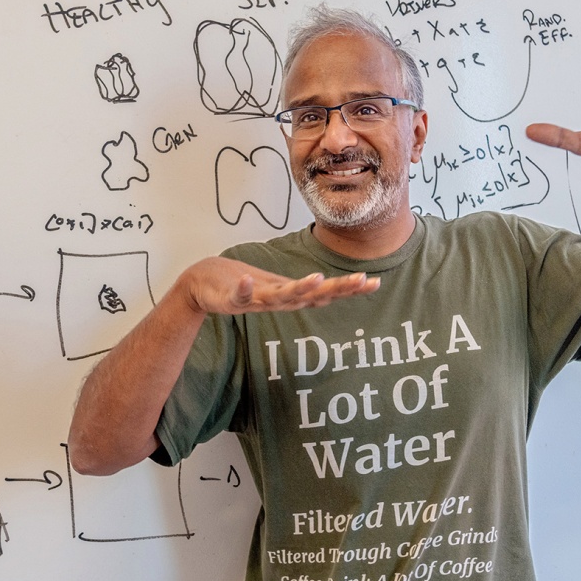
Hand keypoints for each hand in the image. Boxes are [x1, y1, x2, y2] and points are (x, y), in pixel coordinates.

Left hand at [179, 256, 379, 314]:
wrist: (206, 284)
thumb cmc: (247, 284)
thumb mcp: (281, 287)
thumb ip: (304, 291)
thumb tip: (333, 288)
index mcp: (292, 295)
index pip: (326, 292)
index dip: (350, 289)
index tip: (374, 282)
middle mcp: (280, 300)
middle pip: (312, 295)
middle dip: (337, 288)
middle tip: (361, 282)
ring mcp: (257, 301)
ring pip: (282, 297)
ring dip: (299, 289)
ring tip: (317, 279)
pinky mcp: (232, 300)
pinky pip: (239, 297)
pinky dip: (244, 290)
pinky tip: (248, 281)